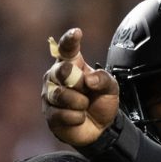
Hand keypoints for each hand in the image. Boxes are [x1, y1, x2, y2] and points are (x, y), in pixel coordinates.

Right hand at [42, 28, 119, 146]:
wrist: (100, 128)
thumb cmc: (101, 102)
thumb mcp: (111, 88)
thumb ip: (104, 79)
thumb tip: (89, 79)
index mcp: (72, 65)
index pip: (67, 49)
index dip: (70, 40)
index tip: (77, 33)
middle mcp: (56, 76)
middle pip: (61, 71)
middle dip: (77, 81)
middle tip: (86, 89)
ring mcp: (50, 94)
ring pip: (61, 94)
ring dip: (80, 103)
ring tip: (85, 105)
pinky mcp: (49, 113)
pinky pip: (63, 113)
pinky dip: (77, 117)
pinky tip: (79, 117)